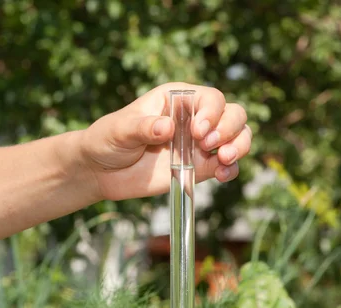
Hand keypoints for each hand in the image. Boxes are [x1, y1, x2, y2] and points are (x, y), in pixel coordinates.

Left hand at [81, 82, 252, 200]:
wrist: (101, 171)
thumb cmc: (108, 139)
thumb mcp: (120, 130)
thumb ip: (143, 127)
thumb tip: (167, 127)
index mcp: (177, 99)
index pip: (209, 98)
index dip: (211, 112)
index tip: (197, 131)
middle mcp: (194, 118)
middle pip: (232, 114)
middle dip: (229, 128)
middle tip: (209, 144)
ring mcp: (199, 144)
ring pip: (237, 137)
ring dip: (239, 146)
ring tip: (224, 158)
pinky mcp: (200, 167)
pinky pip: (227, 166)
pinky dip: (232, 169)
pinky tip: (223, 175)